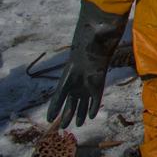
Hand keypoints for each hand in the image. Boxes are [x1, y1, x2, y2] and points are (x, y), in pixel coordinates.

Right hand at [46, 1, 127, 127]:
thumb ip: (100, 34)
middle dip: (67, 114)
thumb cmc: (94, 35)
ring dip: (80, 113)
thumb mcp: (95, 35)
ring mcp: (87, 80)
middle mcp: (77, 78)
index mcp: (71, 71)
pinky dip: (94, 106)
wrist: (100, 35)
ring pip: (82, 101)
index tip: (49, 118)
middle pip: (70, 101)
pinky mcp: (99, 80)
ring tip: (76, 125)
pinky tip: (92, 116)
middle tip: (62, 128)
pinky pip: (96, 96)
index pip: (60, 92)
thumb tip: (107, 28)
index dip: (54, 106)